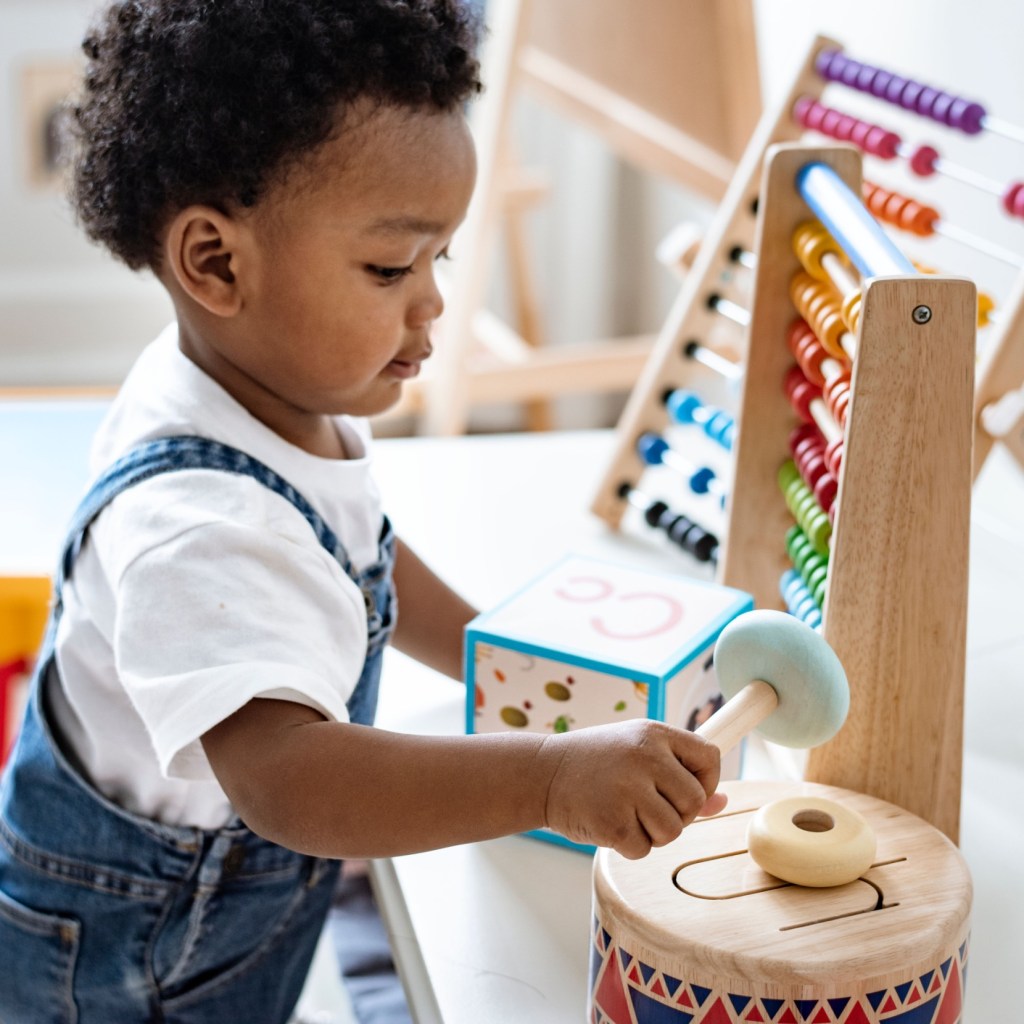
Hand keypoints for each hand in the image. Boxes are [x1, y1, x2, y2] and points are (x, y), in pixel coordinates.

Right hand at [540, 719, 726, 858]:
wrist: (541, 773)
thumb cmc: (594, 762)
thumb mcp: (636, 753)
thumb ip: (679, 773)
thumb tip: (722, 801)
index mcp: (654, 734)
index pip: (709, 757)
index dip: (707, 781)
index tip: (684, 790)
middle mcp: (645, 757)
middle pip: (694, 801)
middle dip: (677, 813)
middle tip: (646, 806)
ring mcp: (629, 789)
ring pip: (673, 831)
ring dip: (652, 832)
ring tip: (625, 812)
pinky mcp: (614, 822)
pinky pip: (644, 849)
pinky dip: (628, 844)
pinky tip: (608, 822)